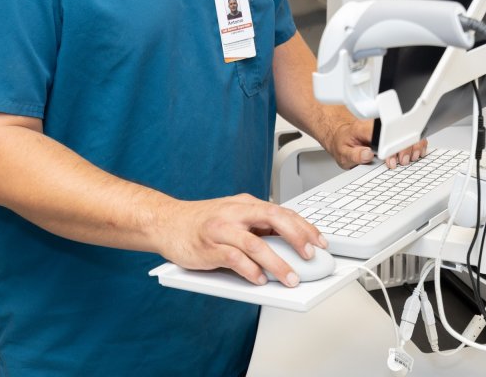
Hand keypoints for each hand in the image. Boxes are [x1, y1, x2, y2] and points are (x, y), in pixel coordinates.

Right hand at [158, 193, 325, 286]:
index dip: (304, 226)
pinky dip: (250, 271)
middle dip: (297, 237)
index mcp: (245, 204)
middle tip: (311, 255)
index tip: (320, 242)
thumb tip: (288, 245)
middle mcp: (235, 213)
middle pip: (273, 219)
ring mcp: (221, 229)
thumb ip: (257, 226)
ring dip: (276, 263)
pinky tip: (260, 280)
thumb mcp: (233, 216)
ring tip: (290, 279)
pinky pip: (234, 259)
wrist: (166, 222)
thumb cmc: (201, 223)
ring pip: (255, 243)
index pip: (282, 211)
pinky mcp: (208, 247)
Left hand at [324, 116, 427, 169]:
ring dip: (413, 147)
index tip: (391, 160)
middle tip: (401, 161)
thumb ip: (354, 155)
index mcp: (365, 129)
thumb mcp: (343, 152)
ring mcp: (387, 130)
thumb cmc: (343, 142)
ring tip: (409, 159)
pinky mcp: (392, 134)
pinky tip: (415, 153)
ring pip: (408, 133)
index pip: (383, 135)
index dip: (391, 148)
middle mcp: (378, 127)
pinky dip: (416, 144)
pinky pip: (409, 136)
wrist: (342, 134)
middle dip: (405, 149)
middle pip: (400, 133)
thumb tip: (367, 154)